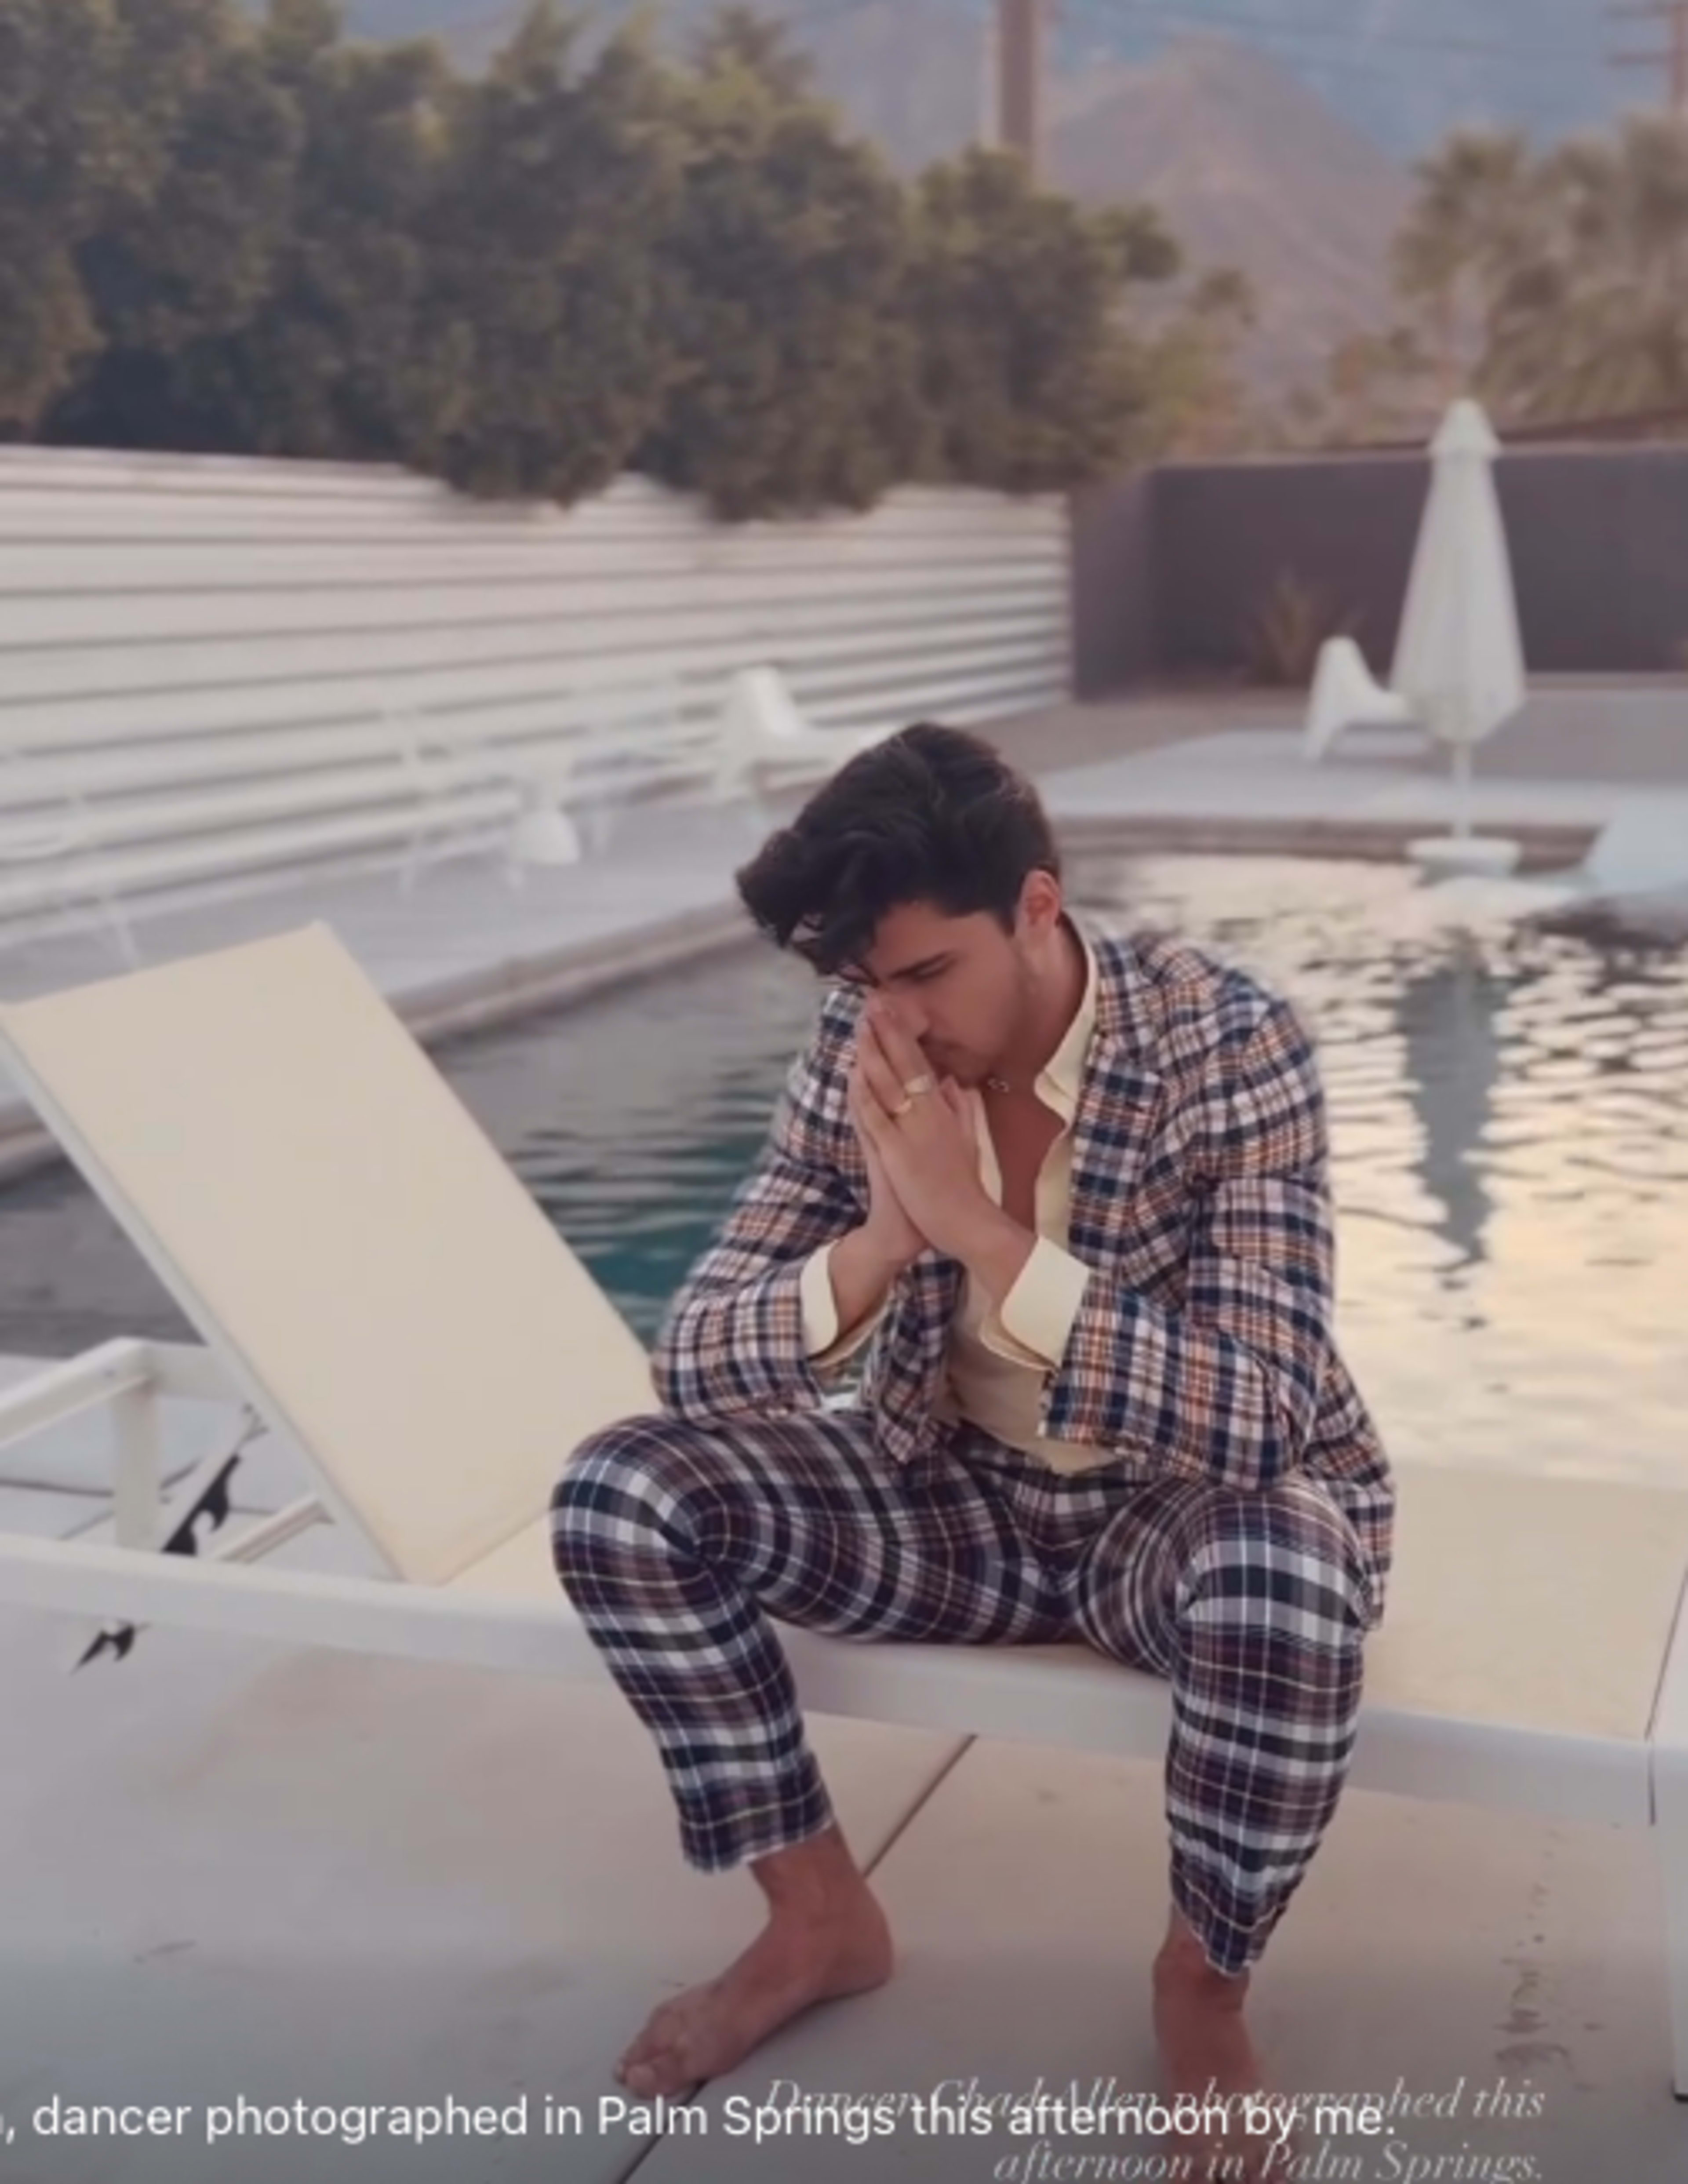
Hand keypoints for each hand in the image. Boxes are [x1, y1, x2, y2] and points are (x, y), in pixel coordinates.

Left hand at [851, 995, 992, 1262]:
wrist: (967, 1222)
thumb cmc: (965, 1185)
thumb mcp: (968, 1141)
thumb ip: (960, 1109)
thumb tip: (952, 1081)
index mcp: (945, 1112)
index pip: (921, 1065)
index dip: (905, 1037)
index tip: (893, 1012)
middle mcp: (928, 1116)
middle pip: (904, 1067)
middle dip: (888, 1034)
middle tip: (874, 1004)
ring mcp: (911, 1134)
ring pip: (888, 1087)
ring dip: (873, 1054)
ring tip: (862, 1026)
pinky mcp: (897, 1155)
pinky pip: (877, 1119)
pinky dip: (865, 1095)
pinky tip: (856, 1074)